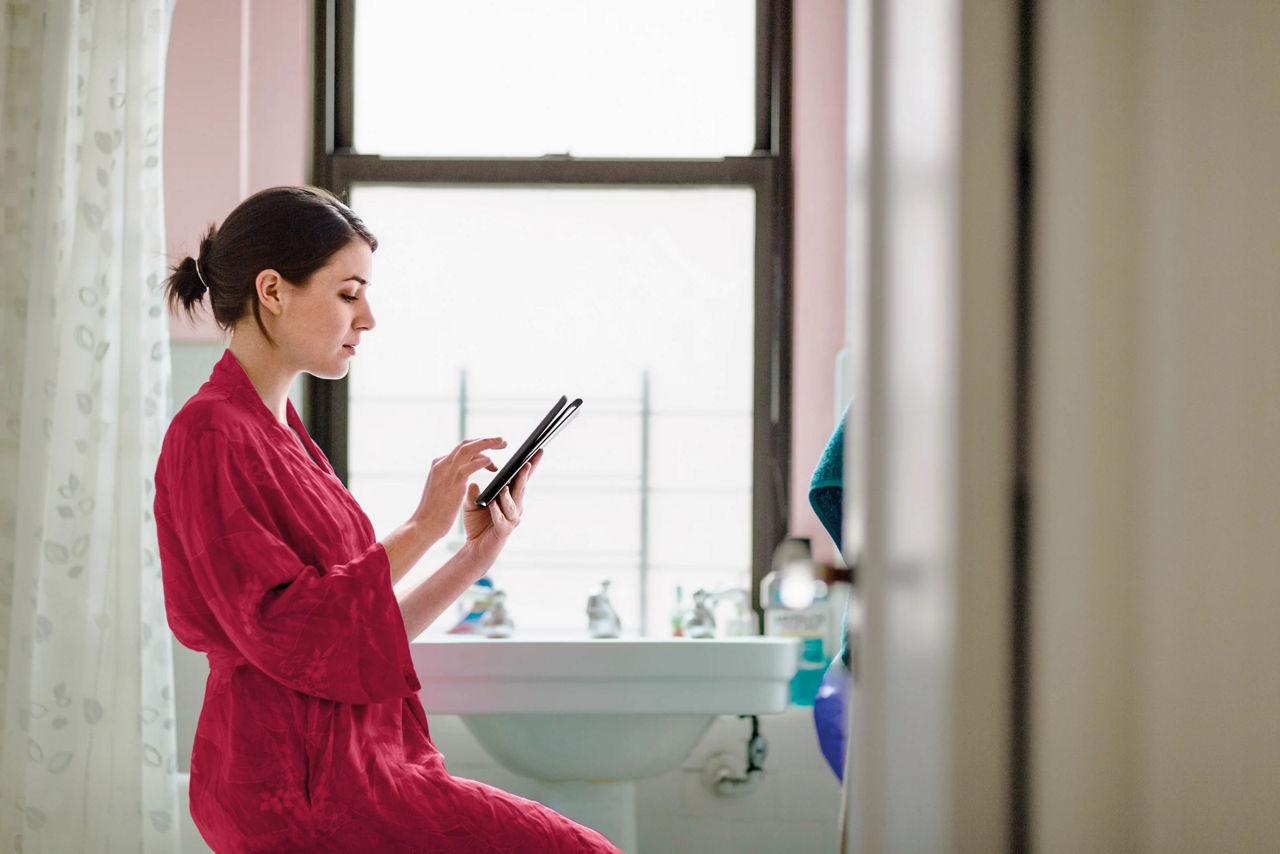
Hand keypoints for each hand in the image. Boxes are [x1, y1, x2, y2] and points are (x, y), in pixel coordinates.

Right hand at [411, 437, 506, 544]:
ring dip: (488, 444)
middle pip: (466, 444)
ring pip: (468, 449)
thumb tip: (466, 478)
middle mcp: (442, 464)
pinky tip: (492, 461)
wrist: (424, 524)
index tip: (492, 448)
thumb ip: (453, 479)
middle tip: (503, 441)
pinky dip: (481, 461)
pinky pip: (469, 466)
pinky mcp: (453, 482)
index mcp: (440, 465)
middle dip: (486, 440)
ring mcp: (446, 471)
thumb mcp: (444, 490)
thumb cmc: (435, 511)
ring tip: (503, 444)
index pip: (462, 448)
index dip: (479, 446)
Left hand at [462, 448, 542, 564]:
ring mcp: (511, 520)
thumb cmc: (477, 524)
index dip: (529, 466)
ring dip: (509, 496)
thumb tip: (474, 482)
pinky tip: (492, 505)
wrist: (475, 548)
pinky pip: (501, 520)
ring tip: (504, 487)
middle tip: (526, 463)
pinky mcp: (503, 531)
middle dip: (524, 476)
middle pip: (521, 489)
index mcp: (510, 498)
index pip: (521, 479)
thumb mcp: (473, 504)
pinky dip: (497, 512)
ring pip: (513, 505)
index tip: (537, 451)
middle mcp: (515, 508)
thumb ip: (474, 494)